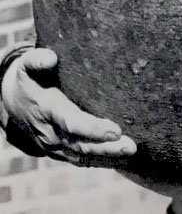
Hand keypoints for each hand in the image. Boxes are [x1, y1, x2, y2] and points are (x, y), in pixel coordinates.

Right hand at [1, 48, 136, 165]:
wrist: (12, 102)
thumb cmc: (28, 78)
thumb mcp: (27, 65)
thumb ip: (37, 59)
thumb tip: (51, 58)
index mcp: (46, 109)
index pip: (71, 122)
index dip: (93, 128)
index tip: (116, 130)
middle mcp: (49, 132)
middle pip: (80, 144)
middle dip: (106, 147)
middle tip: (130, 146)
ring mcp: (53, 146)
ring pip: (82, 156)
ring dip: (107, 157)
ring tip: (130, 153)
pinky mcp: (59, 151)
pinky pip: (81, 160)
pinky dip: (101, 162)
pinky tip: (121, 160)